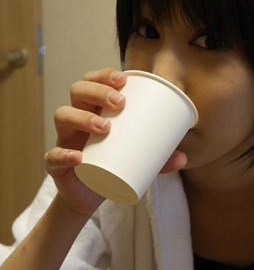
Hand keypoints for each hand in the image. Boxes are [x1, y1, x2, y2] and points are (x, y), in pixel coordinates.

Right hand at [45, 68, 186, 214]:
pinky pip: (53, 155)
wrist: (90, 195)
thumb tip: (183, 158)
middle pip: (78, 91)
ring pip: (63, 115)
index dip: (104, 75)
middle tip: (120, 103)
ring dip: (82, 117)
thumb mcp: (138, 158)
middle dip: (97, 91)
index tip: (124, 79)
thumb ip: (159, 158)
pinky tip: (78, 157)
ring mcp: (64, 138)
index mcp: (95, 109)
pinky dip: (64, 155)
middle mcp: (77, 118)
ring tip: (105, 127)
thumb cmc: (113, 165)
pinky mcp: (56, 164)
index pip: (94, 81)